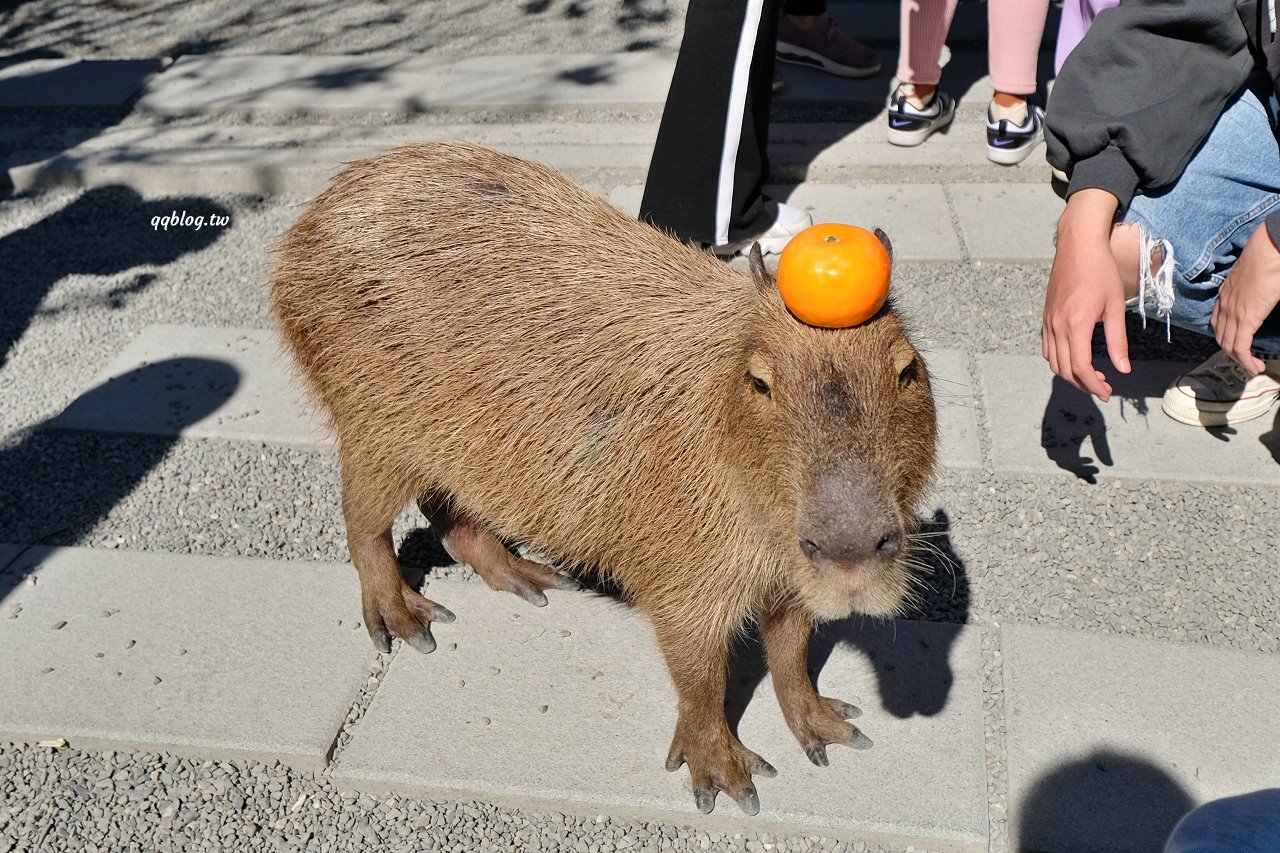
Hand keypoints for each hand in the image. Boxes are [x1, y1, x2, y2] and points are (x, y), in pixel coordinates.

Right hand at [1042, 189, 1129, 401]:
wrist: (1078, 245)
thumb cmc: (1100, 271)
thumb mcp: (1114, 306)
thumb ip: (1117, 341)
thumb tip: (1122, 369)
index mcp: (1076, 324)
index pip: (1080, 367)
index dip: (1093, 385)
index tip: (1107, 392)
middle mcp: (1057, 326)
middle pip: (1064, 369)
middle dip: (1083, 384)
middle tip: (1103, 388)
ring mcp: (1048, 322)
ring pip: (1052, 361)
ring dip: (1070, 374)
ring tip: (1091, 376)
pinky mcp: (1046, 317)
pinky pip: (1047, 348)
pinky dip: (1059, 360)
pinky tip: (1075, 357)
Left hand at [1212, 223, 1279, 374]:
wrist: (1269, 250)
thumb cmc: (1267, 258)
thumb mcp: (1255, 277)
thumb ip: (1253, 290)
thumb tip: (1262, 295)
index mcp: (1226, 294)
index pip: (1218, 322)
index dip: (1226, 337)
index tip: (1237, 345)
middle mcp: (1224, 305)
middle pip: (1222, 337)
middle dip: (1233, 353)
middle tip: (1247, 361)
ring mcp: (1233, 312)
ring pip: (1229, 345)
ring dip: (1240, 360)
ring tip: (1253, 367)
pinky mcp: (1245, 318)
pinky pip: (1241, 346)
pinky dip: (1246, 360)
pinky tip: (1255, 367)